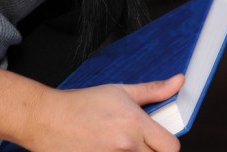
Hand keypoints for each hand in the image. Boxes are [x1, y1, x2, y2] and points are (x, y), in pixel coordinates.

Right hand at [21, 75, 183, 151]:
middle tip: (142, 144)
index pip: (171, 147)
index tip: (161, 140)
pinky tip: (108, 151)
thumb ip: (154, 90)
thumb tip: (179, 81)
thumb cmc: (83, 104)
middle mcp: (125, 148)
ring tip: (123, 147)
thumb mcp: (122, 91)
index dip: (169, 144)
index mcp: (135, 125)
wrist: (48, 119)